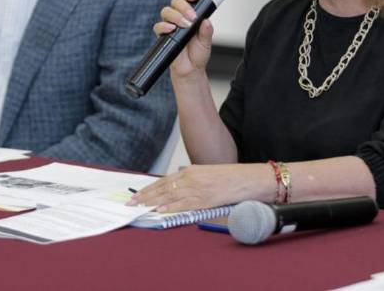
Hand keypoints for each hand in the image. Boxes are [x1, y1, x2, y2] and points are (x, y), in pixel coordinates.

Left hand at [128, 164, 275, 212]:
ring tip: (139, 208)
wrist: (252, 179)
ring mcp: (198, 188)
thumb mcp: (210, 177)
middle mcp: (192, 177)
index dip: (150, 189)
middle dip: (145, 196)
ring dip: (152, 203)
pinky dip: (170, 208)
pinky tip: (159, 211)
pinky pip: (184, 204)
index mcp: (192, 171)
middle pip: (163, 187)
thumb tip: (181, 194)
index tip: (137, 195)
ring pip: (169, 196)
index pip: (165, 180)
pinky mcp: (205, 198)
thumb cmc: (234, 179)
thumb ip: (195, 183)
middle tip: (131, 203)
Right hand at [153, 0, 212, 79]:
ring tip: (184, 25)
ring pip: (166, 11)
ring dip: (176, 15)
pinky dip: (164, 26)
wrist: (190, 69)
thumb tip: (206, 21)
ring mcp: (170, 25)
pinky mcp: (162, 35)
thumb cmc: (198, 53)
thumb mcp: (206, 42)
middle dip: (184, 6)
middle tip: (192, 17)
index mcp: (191, 14)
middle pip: (176, 2)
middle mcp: (179, 17)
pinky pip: (158, 26)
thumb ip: (206, 31)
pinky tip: (172, 29)